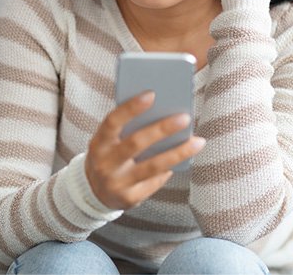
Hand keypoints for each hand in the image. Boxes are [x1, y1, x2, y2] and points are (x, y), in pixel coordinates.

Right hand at [85, 91, 205, 210]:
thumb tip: (163, 112)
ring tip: (198, 141)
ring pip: (152, 166)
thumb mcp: (109, 142)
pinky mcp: (130, 199)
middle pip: (136, 143)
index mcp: (98, 143)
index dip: (130, 108)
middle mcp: (104, 164)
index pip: (112, 122)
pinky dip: (170, 169)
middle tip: (185, 117)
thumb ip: (127, 128)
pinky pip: (155, 181)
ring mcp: (117, 183)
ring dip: (178, 153)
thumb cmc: (110, 155)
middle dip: (162, 129)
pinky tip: (184, 159)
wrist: (94, 192)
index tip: (152, 94)